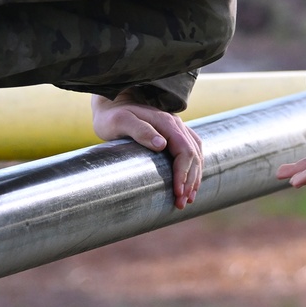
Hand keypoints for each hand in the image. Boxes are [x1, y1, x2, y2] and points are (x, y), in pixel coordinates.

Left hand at [91, 91, 202, 209]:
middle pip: (193, 154)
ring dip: (194, 176)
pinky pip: (191, 150)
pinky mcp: (171, 133)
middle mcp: (175, 124)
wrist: (110, 103)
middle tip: (181, 203)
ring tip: (188, 198)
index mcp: (166, 122)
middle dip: (190, 181)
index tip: (177, 193)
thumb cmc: (112, 115)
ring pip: (195, 153)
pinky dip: (193, 167)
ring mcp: (175, 127)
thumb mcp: (121, 122)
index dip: (183, 174)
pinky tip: (189, 181)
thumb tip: (162, 145)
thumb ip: (141, 131)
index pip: (184, 151)